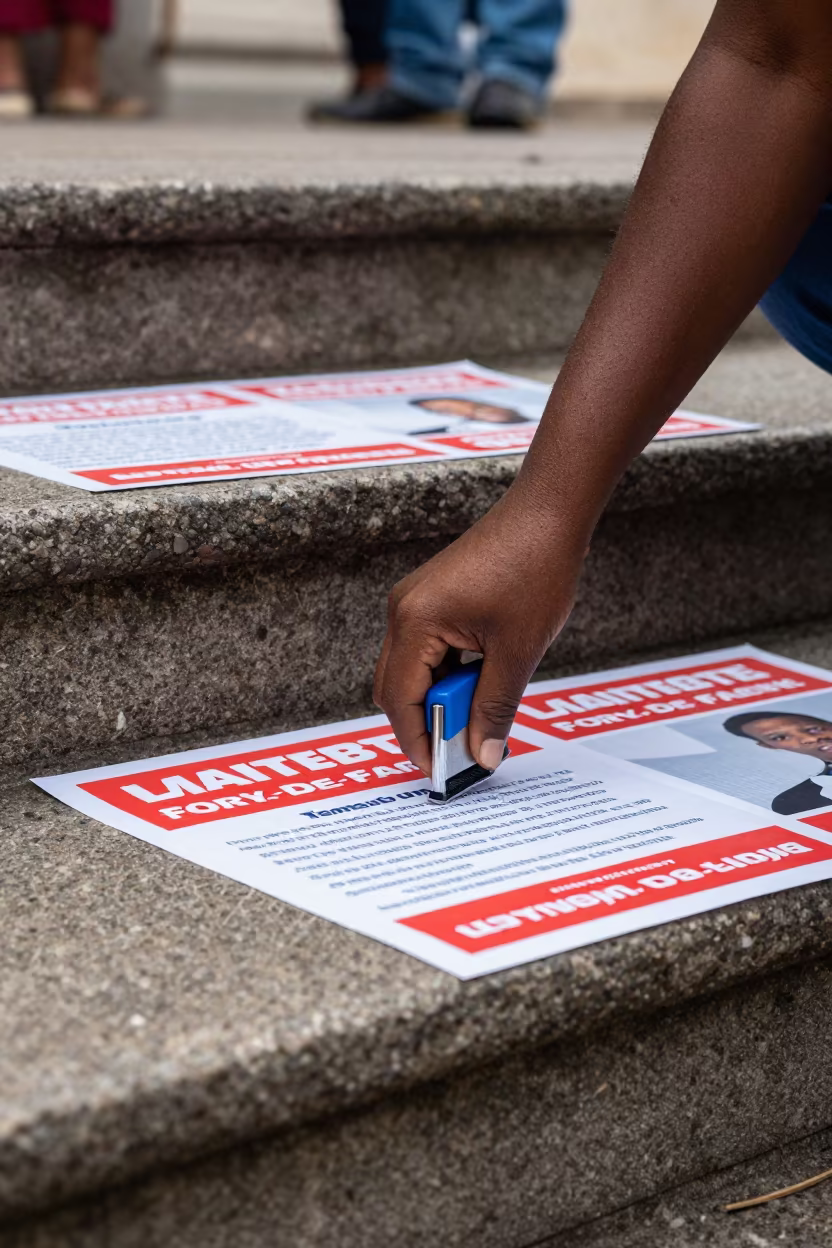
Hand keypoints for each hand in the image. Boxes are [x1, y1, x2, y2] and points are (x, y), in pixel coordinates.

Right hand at [373, 483, 588, 776]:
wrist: (547, 513)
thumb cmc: (535, 569)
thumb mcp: (517, 652)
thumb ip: (494, 708)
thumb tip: (482, 754)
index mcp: (415, 622)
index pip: (399, 700)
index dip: (416, 742)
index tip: (439, 772)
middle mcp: (403, 611)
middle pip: (394, 688)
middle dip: (423, 724)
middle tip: (458, 753)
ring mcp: (415, 602)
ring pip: (411, 670)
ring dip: (438, 698)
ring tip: (477, 719)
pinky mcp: (432, 598)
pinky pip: (426, 649)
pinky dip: (447, 674)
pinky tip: (479, 685)